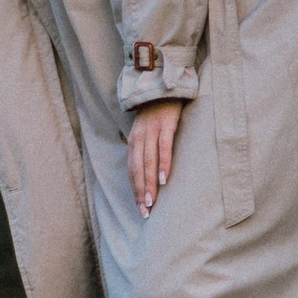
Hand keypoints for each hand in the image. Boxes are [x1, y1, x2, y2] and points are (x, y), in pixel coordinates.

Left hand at [128, 98, 183, 217]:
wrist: (164, 85)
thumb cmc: (158, 111)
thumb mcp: (146, 130)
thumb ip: (145, 148)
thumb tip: (147, 170)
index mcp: (133, 141)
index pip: (132, 170)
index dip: (135, 190)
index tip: (140, 208)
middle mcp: (138, 138)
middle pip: (138, 170)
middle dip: (140, 193)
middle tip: (145, 212)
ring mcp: (151, 131)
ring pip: (148, 162)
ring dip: (149, 183)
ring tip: (152, 201)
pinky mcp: (165, 125)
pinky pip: (163, 148)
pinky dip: (163, 164)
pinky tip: (164, 179)